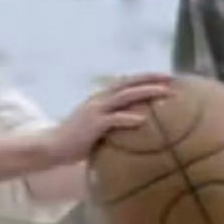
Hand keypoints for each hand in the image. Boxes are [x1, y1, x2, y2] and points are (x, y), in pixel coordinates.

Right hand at [42, 73, 171, 165]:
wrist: (52, 147)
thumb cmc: (76, 140)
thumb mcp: (96, 125)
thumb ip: (113, 120)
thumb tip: (136, 123)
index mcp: (100, 98)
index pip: (126, 82)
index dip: (145, 77)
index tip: (165, 77)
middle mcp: (99, 100)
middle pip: (129, 84)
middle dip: (151, 79)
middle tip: (172, 78)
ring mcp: (96, 111)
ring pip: (125, 96)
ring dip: (146, 92)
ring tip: (165, 92)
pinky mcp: (93, 125)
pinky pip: (114, 120)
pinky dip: (129, 118)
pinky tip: (144, 119)